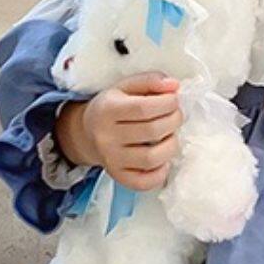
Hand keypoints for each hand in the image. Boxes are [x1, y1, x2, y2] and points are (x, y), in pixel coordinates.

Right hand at [59, 73, 182, 190]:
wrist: (87, 133)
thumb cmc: (112, 107)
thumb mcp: (125, 87)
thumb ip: (150, 81)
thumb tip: (174, 86)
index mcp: (107, 109)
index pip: (144, 108)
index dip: (167, 103)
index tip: (174, 100)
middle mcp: (106, 137)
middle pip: (152, 131)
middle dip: (174, 121)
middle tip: (176, 116)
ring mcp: (112, 160)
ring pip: (152, 158)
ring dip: (171, 145)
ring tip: (170, 136)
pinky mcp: (118, 177)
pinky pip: (145, 182)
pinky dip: (161, 173)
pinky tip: (162, 160)